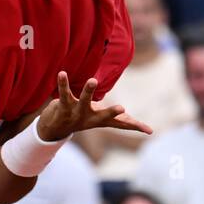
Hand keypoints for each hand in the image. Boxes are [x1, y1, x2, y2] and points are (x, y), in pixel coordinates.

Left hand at [38, 71, 152, 142]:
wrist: (54, 129)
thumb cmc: (84, 120)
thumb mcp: (105, 121)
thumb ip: (124, 122)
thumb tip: (149, 130)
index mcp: (102, 121)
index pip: (122, 124)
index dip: (136, 127)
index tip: (149, 130)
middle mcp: (90, 119)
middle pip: (103, 116)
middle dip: (112, 112)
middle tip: (122, 108)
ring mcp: (76, 113)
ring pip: (83, 101)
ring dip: (88, 91)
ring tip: (93, 79)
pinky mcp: (63, 107)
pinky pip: (64, 93)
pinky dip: (63, 83)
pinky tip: (62, 73)